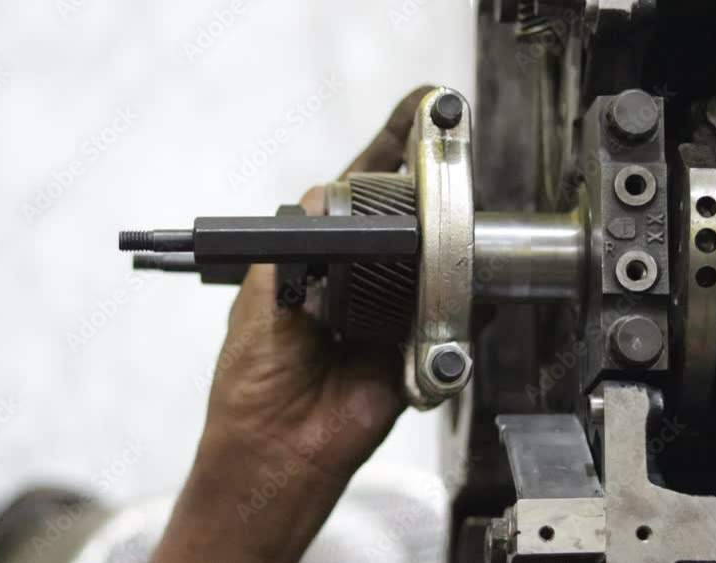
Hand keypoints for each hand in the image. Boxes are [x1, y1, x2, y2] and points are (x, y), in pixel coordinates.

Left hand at [152, 86, 433, 562]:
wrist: (278, 453)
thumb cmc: (254, 384)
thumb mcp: (265, 296)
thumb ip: (297, 246)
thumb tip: (325, 194)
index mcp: (314, 263)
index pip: (356, 195)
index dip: (385, 154)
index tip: (416, 117)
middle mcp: (356, 283)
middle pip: (403, 221)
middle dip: (425, 192)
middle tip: (443, 165)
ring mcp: (390, 314)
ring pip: (431, 263)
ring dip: (445, 243)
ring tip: (450, 219)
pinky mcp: (418, 348)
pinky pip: (451, 314)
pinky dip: (461, 300)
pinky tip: (457, 282)